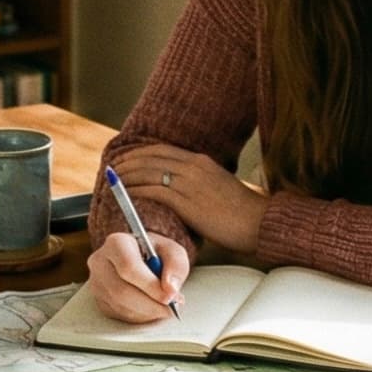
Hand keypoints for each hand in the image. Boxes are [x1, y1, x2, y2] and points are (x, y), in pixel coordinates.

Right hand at [88, 232, 192, 322]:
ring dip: (147, 312)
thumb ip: (176, 265)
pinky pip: (119, 315)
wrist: (142, 259)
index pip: (128, 267)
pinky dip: (140, 316)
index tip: (169, 296)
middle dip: (150, 304)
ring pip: (120, 306)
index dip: (150, 285)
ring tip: (163, 306)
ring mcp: (96, 282)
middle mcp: (100, 262)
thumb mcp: (173, 251)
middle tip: (171, 308)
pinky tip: (150, 308)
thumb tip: (170, 289)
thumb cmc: (156, 254)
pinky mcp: (99, 300)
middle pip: (121, 291)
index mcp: (116, 243)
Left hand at [114, 144, 266, 253]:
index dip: (140, 153)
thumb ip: (199, 183)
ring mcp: (190, 183)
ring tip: (114, 180)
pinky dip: (136, 191)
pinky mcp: (187, 202)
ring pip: (149, 172)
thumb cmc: (242, 211)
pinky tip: (126, 195)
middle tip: (114, 168)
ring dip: (128, 175)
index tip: (127, 158)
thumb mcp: (219, 186)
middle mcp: (193, 167)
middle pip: (151, 158)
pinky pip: (154, 191)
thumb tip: (181, 190)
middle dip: (129, 162)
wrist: (258, 222)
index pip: (162, 150)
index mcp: (201, 161)